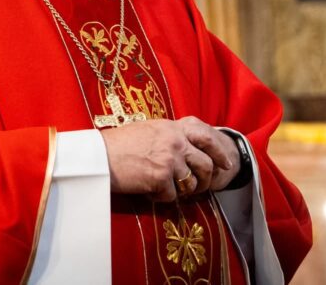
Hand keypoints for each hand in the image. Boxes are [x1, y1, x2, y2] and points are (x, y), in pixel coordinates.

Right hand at [99, 118, 234, 201]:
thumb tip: (184, 149)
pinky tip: (150, 192)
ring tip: (171, 190)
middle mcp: (175, 141)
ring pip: (192, 182)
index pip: (207, 136)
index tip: (226, 164)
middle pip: (206, 163)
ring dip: (184, 190)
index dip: (220, 152)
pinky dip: (162, 197)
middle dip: (206, 179)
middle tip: (200, 187)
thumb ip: (168, 136)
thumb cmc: (118, 144)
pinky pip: (172, 195)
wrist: (99, 156)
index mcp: (172, 127)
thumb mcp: (148, 130)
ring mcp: (169, 159)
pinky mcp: (161, 177)